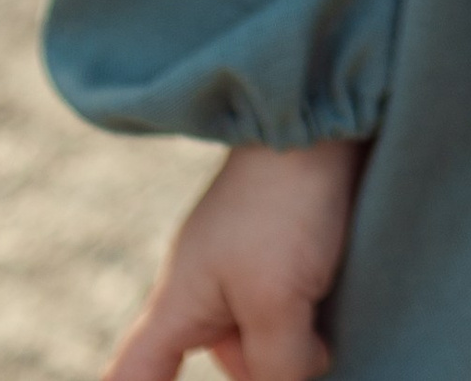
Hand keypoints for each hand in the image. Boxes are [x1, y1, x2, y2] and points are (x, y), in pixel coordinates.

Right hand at [103, 140, 366, 380]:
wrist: (323, 115)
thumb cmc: (284, 204)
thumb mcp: (277, 300)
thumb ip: (277, 365)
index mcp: (180, 303)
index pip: (133, 374)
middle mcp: (205, 285)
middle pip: (226, 360)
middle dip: (261, 368)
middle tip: (304, 348)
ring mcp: (245, 262)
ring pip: (266, 334)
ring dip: (297, 337)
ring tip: (325, 305)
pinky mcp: (285, 245)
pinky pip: (293, 302)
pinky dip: (314, 311)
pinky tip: (336, 294)